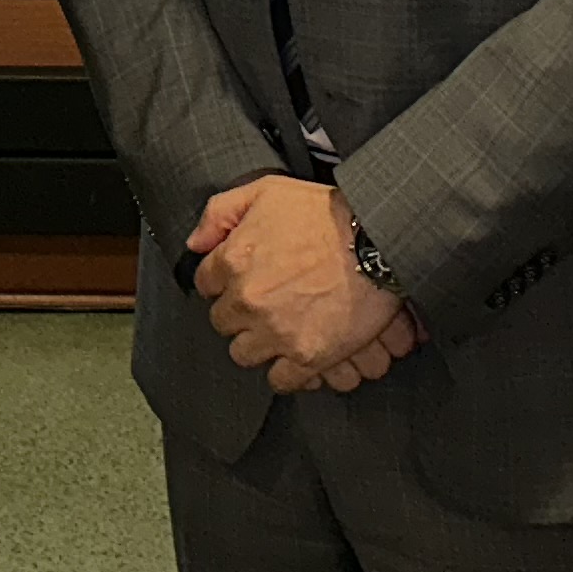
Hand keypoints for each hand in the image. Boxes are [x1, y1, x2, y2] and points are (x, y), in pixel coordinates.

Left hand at [187, 175, 403, 388]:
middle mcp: (248, 299)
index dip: (223, 280)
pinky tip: (295, 355)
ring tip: (278, 329)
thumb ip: (220, 213)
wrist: (377, 239)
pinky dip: (286, 371)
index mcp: (233, 260)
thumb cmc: (325, 213)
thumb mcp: (266, 191)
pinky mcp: (306, 356)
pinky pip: (280, 380)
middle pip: (222, 322)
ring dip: (257, 343)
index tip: (240, 279)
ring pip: (243, 353)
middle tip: (263, 303)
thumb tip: (195, 243)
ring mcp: (276, 331)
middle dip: (239, 313)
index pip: (205, 283)